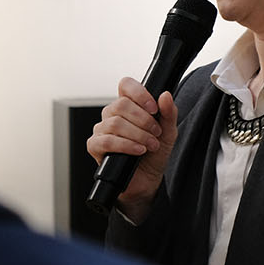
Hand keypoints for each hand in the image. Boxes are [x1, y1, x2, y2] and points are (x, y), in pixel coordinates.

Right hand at [86, 76, 178, 219]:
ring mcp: (101, 129)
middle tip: (156, 133)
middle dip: (143, 120)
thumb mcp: (168, 132)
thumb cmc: (154, 154)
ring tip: (150, 145)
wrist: (147, 179)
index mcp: (128, 105)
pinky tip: (138, 150)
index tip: (154, 108)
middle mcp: (112, 114)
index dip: (139, 93)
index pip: (126, 85)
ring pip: (115, 123)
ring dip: (138, 134)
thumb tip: (165, 95)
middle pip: (121, 104)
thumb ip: (168, 113)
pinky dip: (126, 145)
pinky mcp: (95, 146)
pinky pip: (107, 140)